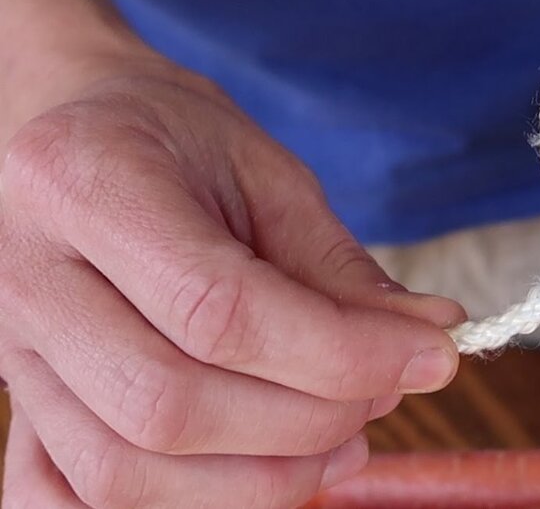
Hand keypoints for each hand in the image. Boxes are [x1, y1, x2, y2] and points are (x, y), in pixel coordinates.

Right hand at [0, 66, 464, 507]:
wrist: (78, 133)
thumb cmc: (177, 141)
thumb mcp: (268, 174)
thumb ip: (339, 267)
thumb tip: (429, 335)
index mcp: (89, 184)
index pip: (220, 311)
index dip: (341, 353)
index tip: (432, 357)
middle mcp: (24, 274)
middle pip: (170, 405)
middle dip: (308, 420)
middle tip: (385, 392)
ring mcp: (7, 349)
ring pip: (125, 470)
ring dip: (259, 479)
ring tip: (343, 441)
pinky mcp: (14, 398)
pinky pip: (68, 496)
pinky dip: (176, 506)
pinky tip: (255, 473)